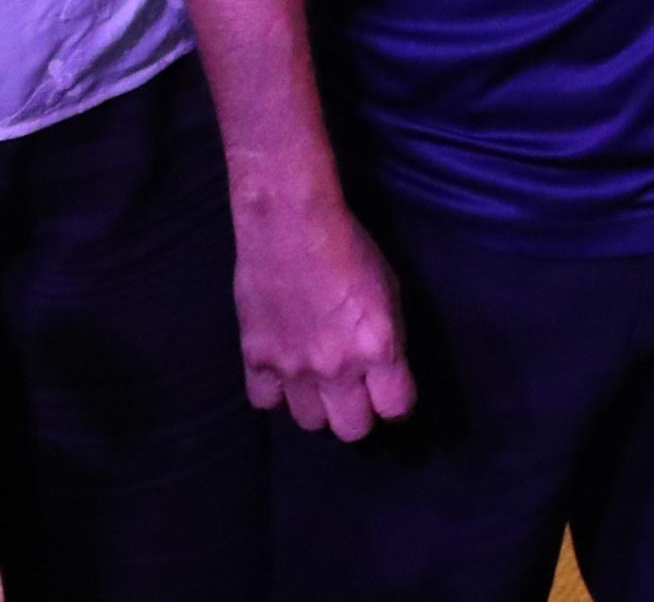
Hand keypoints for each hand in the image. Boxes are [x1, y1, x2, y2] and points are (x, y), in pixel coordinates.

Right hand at [232, 196, 415, 437]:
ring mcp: (293, 368)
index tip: (391, 394)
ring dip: (317, 405)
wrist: (290, 224)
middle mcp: (337, 367)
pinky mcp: (256, 359)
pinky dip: (276, 393)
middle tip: (354, 391)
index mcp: (378, 347)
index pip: (396, 409)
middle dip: (358, 413)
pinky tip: (282, 372)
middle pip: (352, 429)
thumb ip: (388, 338)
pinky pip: (266, 403)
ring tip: (317, 381)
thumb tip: (387, 368)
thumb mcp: (390, 290)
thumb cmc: (349, 247)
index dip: (396, 404)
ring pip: (309, 422)